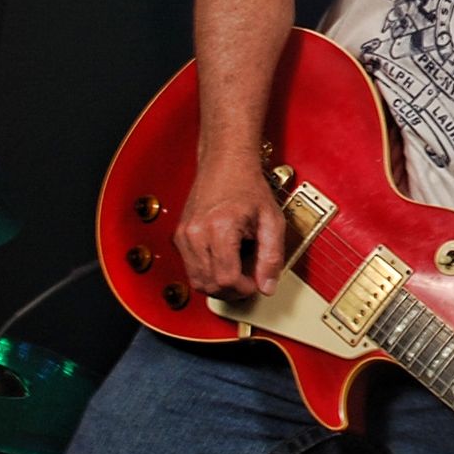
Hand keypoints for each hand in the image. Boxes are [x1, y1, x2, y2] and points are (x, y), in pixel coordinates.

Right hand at [174, 154, 285, 299]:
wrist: (225, 162)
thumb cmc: (247, 185)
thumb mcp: (272, 219)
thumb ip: (272, 256)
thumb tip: (267, 285)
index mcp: (220, 228)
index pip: (226, 279)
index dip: (244, 289)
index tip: (255, 284)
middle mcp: (197, 233)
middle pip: (209, 285)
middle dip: (232, 291)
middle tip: (248, 282)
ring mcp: (185, 234)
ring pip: (196, 281)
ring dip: (218, 285)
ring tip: (236, 272)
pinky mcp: (180, 236)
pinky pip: (190, 268)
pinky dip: (207, 273)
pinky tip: (223, 262)